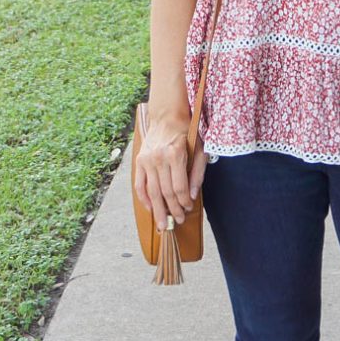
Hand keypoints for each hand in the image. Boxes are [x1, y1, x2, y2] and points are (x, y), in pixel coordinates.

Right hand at [134, 115, 209, 231]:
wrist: (167, 116)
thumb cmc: (187, 132)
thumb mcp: (199, 149)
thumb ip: (197, 173)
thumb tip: (192, 196)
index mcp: (175, 154)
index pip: (179, 187)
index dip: (184, 201)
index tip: (188, 208)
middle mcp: (159, 158)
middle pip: (165, 192)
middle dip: (173, 210)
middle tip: (178, 221)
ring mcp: (147, 160)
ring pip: (152, 192)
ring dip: (158, 210)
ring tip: (164, 224)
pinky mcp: (139, 161)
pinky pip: (139, 185)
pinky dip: (144, 199)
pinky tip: (151, 209)